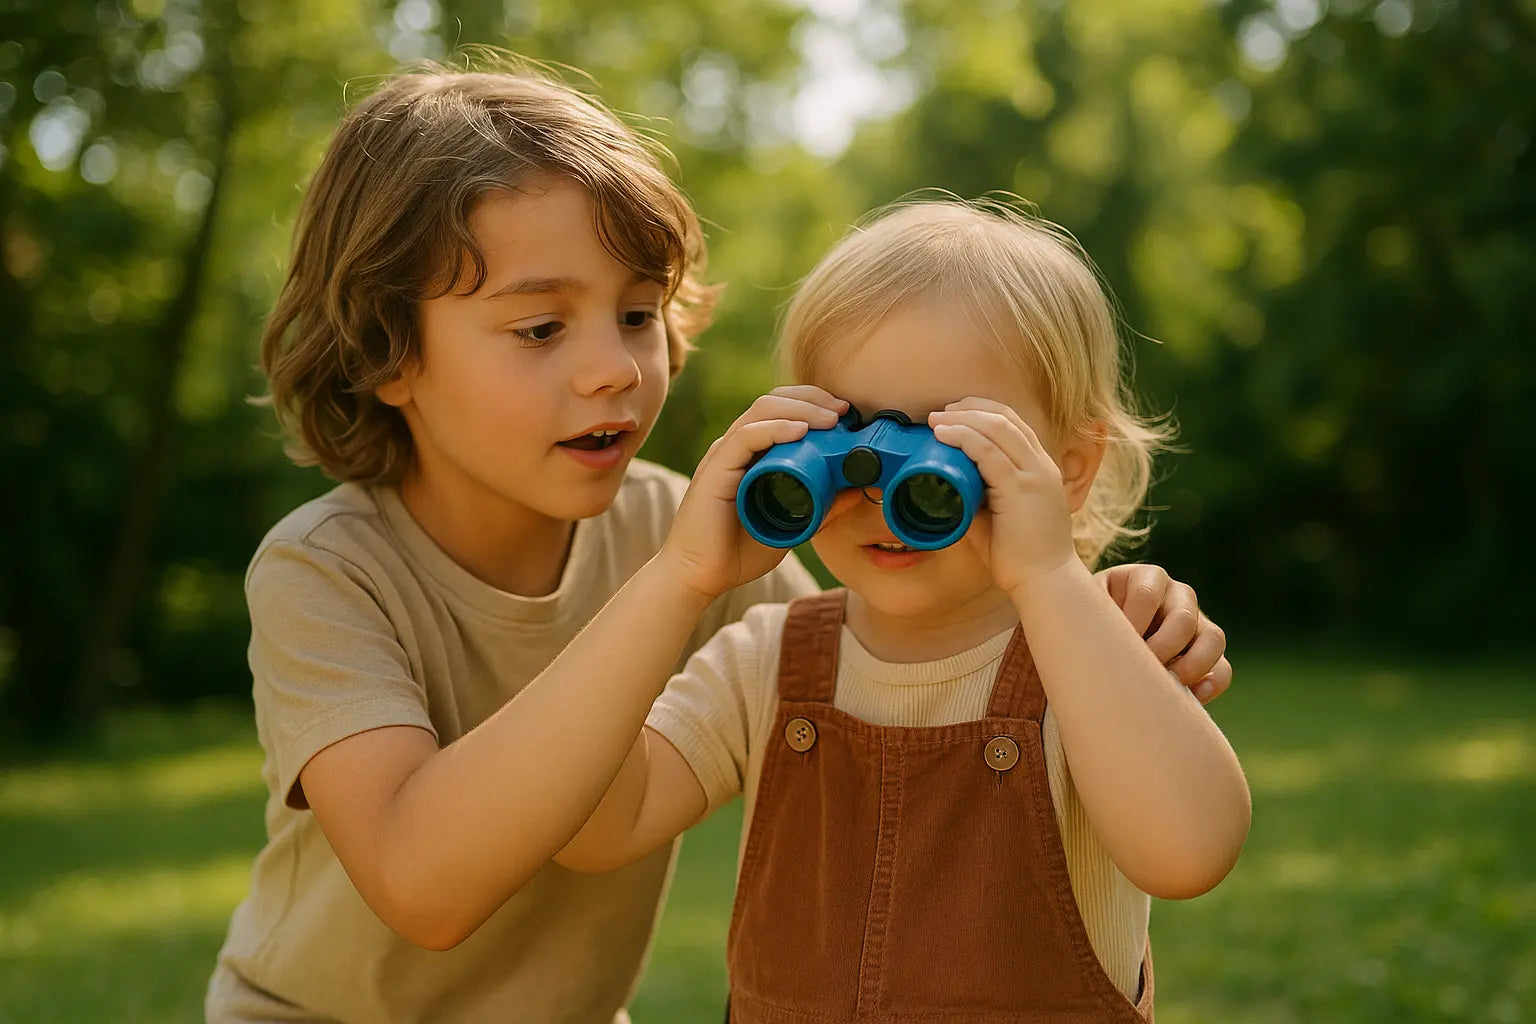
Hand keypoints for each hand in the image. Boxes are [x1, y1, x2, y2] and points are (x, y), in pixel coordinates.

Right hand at [661, 386, 847, 599]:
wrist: (699, 577)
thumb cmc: (737, 552)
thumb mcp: (792, 526)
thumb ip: (821, 507)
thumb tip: (856, 489)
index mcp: (751, 454)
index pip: (781, 410)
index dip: (814, 404)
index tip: (847, 414)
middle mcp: (736, 447)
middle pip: (774, 401)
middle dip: (812, 399)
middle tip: (845, 410)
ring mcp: (724, 456)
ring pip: (761, 411)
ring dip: (801, 409)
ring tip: (831, 418)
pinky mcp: (715, 470)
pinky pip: (745, 437)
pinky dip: (775, 430)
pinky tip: (800, 431)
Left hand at [928, 397, 1077, 594]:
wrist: (1045, 582)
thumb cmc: (1022, 556)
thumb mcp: (997, 517)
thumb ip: (977, 498)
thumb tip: (946, 486)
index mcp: (1040, 468)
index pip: (1014, 423)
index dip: (983, 411)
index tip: (954, 414)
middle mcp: (1041, 465)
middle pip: (1005, 417)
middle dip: (969, 408)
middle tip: (940, 413)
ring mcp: (1034, 475)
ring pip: (997, 427)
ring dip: (962, 419)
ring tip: (936, 420)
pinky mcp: (1020, 489)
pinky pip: (988, 453)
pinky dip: (963, 438)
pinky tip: (944, 435)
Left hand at [1098, 563, 1231, 703]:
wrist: (1098, 639)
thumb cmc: (1088, 622)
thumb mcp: (1086, 609)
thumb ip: (1090, 614)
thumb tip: (1099, 643)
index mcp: (1145, 578)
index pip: (1146, 595)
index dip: (1133, 624)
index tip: (1114, 646)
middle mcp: (1177, 594)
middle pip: (1183, 618)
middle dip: (1161, 648)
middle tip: (1138, 669)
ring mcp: (1197, 622)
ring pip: (1213, 638)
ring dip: (1192, 665)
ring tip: (1166, 684)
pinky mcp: (1206, 651)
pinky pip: (1222, 667)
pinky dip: (1211, 683)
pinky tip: (1190, 697)